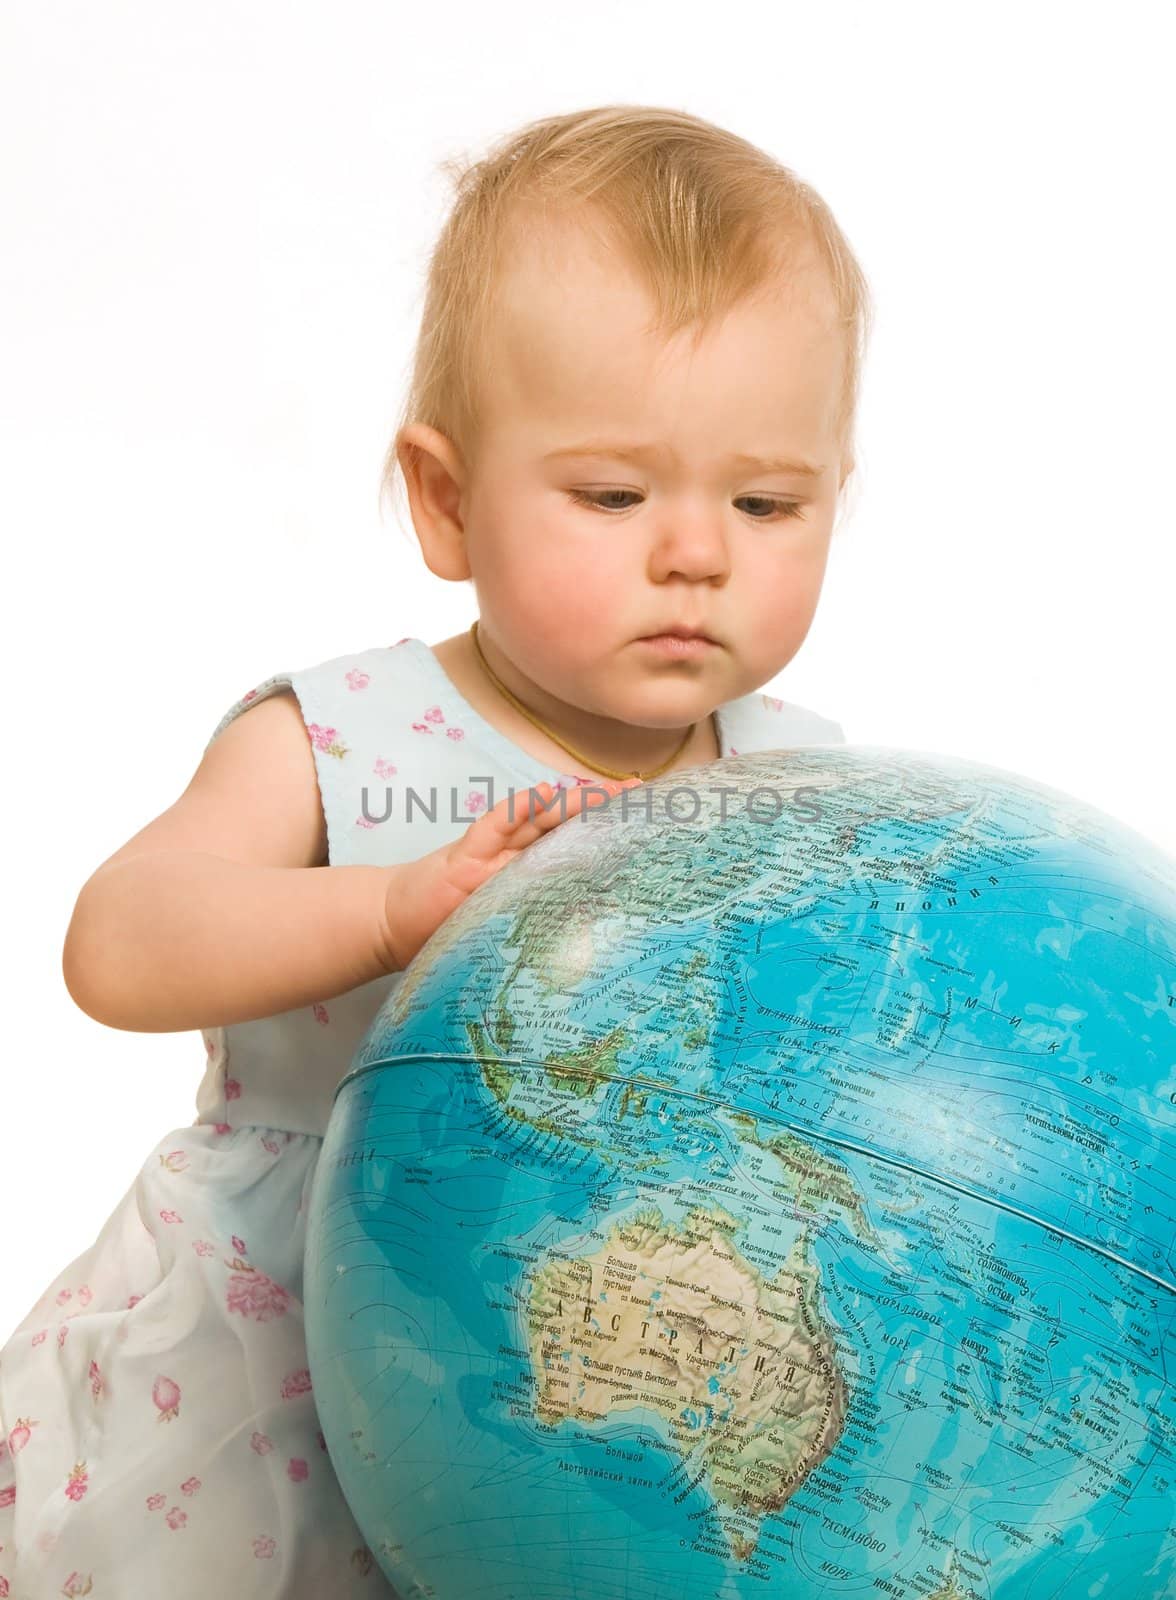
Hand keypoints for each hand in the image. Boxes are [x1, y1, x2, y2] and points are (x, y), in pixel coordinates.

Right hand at [379, 778, 640, 971]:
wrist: (392, 923)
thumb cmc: (447, 925)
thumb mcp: (503, 925)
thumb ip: (539, 917)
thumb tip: (596, 928)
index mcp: (525, 867)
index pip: (573, 840)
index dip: (606, 826)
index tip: (644, 815)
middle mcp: (512, 853)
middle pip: (563, 822)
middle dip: (601, 807)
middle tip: (640, 794)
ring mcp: (489, 851)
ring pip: (537, 819)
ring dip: (572, 802)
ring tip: (605, 791)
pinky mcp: (464, 857)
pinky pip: (493, 828)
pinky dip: (516, 811)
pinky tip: (541, 795)